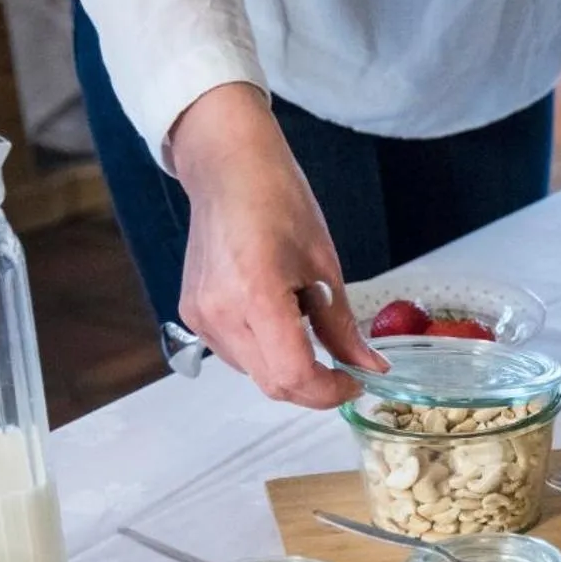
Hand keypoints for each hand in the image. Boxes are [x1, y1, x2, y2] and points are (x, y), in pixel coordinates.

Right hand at [169, 84, 387, 407]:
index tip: (354, 382)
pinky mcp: (192, 315)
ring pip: (254, 373)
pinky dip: (264, 352)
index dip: (330, 392)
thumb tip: (368, 367)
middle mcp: (221, 313)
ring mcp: (201, 317)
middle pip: (273, 384)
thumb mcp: (324, 266)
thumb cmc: (278, 202)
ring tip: (305, 328)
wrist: (228, 170)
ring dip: (288, 369)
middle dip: (313, 388)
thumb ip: (342, 327)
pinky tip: (277, 320)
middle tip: (342, 371)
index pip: (294, 375)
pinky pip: (235, 354)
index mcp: (257, 295)